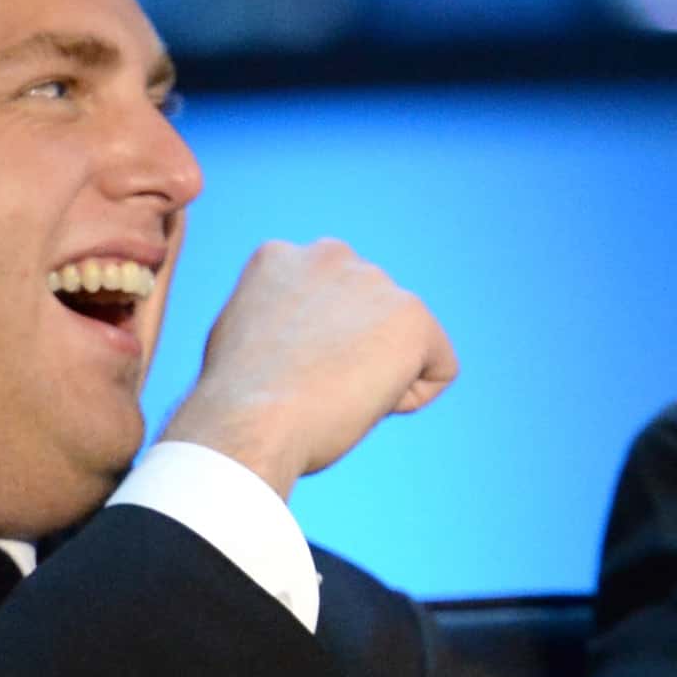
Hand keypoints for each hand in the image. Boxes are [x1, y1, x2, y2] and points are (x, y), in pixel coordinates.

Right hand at [165, 240, 456, 497]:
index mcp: (281, 256)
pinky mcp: (412, 315)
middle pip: (369, 319)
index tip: (285, 375)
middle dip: (353, 357)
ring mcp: (374, 281)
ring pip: (401, 345)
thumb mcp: (245, 340)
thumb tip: (303, 340)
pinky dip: (411, 398)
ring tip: (331, 396)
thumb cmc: (237, 405)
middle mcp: (330, 254)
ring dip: (377, 378)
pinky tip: (366, 403)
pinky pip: (439, 369)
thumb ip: (279, 322)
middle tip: (310, 389)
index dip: (313, 354)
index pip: (328, 306)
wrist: (250, 422)